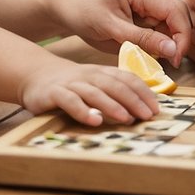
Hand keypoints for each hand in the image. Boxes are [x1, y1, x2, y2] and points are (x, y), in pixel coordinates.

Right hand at [19, 58, 162, 125]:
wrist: (37, 75)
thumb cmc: (73, 84)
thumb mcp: (95, 84)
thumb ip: (114, 92)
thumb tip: (142, 109)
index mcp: (103, 73)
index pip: (127, 79)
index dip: (143, 92)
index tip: (157, 107)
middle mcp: (90, 76)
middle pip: (115, 85)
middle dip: (134, 100)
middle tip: (148, 115)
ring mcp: (72, 84)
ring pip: (95, 93)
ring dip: (112, 106)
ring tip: (127, 118)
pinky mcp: (55, 93)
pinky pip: (70, 101)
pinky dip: (83, 111)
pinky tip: (94, 121)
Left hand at [63, 0, 191, 67]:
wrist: (65, 6)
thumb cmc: (83, 13)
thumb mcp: (111, 30)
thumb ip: (143, 39)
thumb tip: (173, 51)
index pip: (175, 10)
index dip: (181, 36)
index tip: (175, 60)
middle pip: (179, 13)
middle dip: (179, 38)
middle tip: (171, 63)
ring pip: (173, 19)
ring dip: (170, 39)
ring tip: (159, 58)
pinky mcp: (145, 7)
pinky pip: (162, 23)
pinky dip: (160, 38)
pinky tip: (151, 51)